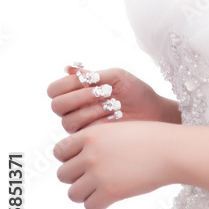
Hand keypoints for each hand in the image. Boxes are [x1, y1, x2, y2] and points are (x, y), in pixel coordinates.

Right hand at [47, 66, 167, 132]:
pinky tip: (115, 115)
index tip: (91, 79)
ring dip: (92, 110)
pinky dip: (99, 121)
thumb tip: (68, 68)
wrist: (153, 110)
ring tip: (114, 105)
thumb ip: (92, 74)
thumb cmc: (135, 92)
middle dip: (79, 97)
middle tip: (103, 92)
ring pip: (68, 120)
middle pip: (56, 105)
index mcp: (78, 92)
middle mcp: (75, 109)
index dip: (67, 83)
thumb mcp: (116, 77)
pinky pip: (81, 133)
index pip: (54, 89)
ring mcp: (81, 126)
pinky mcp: (89, 140)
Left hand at [53, 120, 175, 208]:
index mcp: (92, 135)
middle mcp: (90, 154)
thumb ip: (99, 143)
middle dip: (77, 177)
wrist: (174, 150)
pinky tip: (113, 196)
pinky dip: (99, 204)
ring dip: (86, 193)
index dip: (69, 158)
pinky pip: (90, 206)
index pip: (59, 151)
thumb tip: (80, 162)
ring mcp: (99, 174)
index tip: (84, 162)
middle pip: (63, 174)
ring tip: (104, 188)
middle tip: (96, 177)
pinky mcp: (110, 192)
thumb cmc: (153, 139)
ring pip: (73, 193)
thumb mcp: (121, 131)